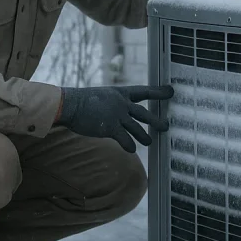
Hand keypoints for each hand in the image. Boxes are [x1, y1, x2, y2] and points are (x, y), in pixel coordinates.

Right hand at [55, 85, 174, 152]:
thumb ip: (115, 103)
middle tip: (167, 126)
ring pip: (137, 128)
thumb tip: (123, 112)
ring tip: (150, 142)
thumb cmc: (83, 101)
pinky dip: (130, 145)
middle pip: (144, 113)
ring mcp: (117, 115)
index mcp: (120, 93)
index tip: (171, 91)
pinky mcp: (110, 128)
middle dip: (156, 120)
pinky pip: (125, 139)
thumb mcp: (103, 96)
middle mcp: (122, 104)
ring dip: (144, 136)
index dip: (158, 92)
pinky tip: (132, 149)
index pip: (144, 91)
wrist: (70, 104)